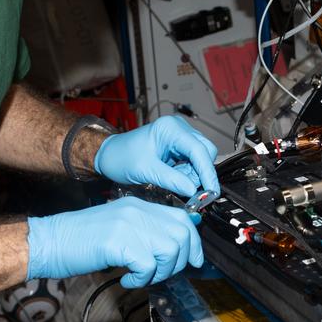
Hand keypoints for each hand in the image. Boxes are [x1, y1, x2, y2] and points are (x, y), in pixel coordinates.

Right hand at [26, 197, 203, 287]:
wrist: (49, 242)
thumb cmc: (81, 240)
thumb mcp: (119, 227)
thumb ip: (146, 231)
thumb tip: (176, 247)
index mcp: (139, 205)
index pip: (183, 218)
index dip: (193, 243)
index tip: (193, 260)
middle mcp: (137, 210)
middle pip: (182, 234)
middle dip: (180, 260)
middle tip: (161, 273)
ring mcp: (128, 224)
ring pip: (170, 250)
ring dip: (161, 272)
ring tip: (141, 276)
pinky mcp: (118, 242)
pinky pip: (149, 266)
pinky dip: (142, 279)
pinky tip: (127, 279)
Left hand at [94, 116, 219, 197]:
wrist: (109, 155)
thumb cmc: (122, 157)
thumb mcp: (146, 170)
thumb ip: (172, 180)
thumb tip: (193, 191)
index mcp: (170, 128)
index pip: (198, 149)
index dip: (207, 171)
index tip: (211, 190)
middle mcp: (178, 129)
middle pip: (204, 152)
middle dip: (200, 173)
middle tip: (192, 192)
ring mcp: (179, 137)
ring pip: (200, 158)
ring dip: (192, 175)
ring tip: (173, 181)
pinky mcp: (178, 146)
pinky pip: (192, 161)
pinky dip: (187, 173)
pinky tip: (173, 177)